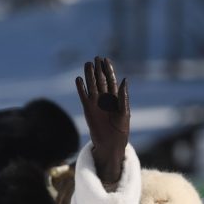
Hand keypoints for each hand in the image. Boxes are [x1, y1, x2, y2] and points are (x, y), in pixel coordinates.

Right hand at [75, 56, 129, 185]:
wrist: (111, 145)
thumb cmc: (121, 131)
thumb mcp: (124, 113)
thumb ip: (123, 97)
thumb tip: (124, 80)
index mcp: (116, 99)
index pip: (112, 80)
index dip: (109, 70)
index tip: (106, 59)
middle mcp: (105, 99)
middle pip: (101, 80)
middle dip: (98, 70)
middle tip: (96, 58)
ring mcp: (96, 104)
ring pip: (91, 86)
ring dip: (89, 75)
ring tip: (87, 64)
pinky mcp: (88, 109)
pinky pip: (83, 96)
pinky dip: (81, 88)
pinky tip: (79, 79)